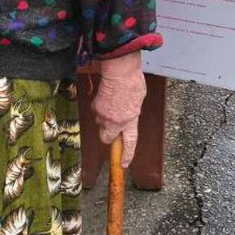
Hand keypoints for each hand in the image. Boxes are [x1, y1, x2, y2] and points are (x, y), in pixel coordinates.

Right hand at [83, 52, 145, 168]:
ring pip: (100, 123)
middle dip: (108, 135)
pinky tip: (106, 97)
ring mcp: (103, 115)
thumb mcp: (139, 100)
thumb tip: (128, 115)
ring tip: (112, 104)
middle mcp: (115, 122)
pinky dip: (100, 108)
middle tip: (112, 127)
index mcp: (130, 121)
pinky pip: (96, 111)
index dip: (126, 155)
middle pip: (106, 138)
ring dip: (104, 118)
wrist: (119, 71)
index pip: (129, 143)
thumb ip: (132, 112)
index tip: (124, 164)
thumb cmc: (132, 82)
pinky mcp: (95, 107)